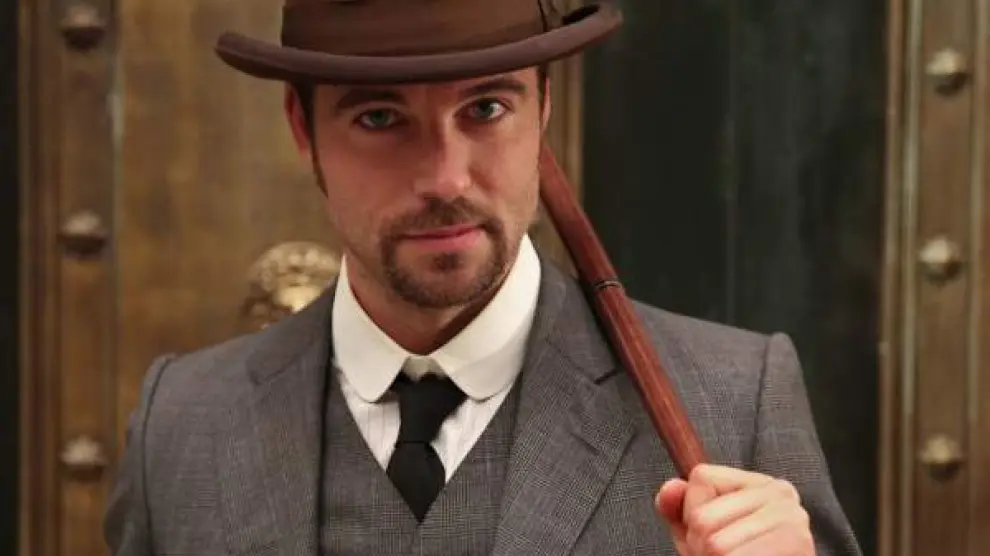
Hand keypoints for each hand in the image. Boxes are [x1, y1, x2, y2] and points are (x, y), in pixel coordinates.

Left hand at [655, 464, 813, 555]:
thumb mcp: (704, 533)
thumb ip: (682, 508)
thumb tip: (671, 488)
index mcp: (762, 483)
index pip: (702, 477)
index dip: (694, 512)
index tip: (717, 530)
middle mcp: (782, 494)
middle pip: (704, 516)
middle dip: (701, 544)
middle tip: (724, 555)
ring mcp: (791, 520)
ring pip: (716, 544)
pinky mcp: (795, 545)